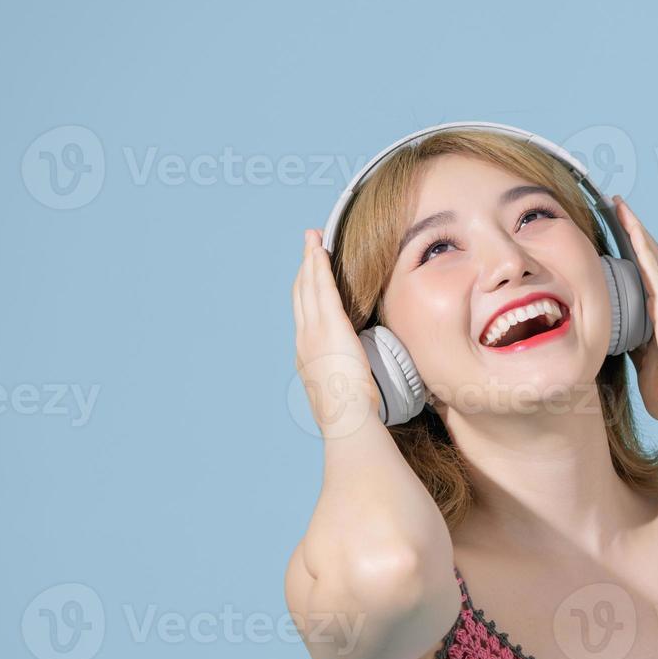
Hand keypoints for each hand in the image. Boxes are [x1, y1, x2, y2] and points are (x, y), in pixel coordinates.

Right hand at [292, 229, 379, 437]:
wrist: (346, 421)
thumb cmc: (350, 414)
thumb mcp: (343, 390)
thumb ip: (345, 375)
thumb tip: (356, 375)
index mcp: (307, 354)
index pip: (304, 313)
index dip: (305, 289)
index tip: (309, 271)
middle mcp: (304, 339)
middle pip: (301, 293)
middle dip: (304, 266)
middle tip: (308, 243)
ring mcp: (313, 332)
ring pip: (309, 286)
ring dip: (310, 259)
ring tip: (313, 238)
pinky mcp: (330, 327)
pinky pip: (323, 289)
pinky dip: (320, 267)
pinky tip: (321, 250)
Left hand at [611, 196, 657, 432]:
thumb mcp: (642, 365)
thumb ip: (631, 349)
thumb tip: (613, 345)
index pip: (643, 277)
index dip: (631, 253)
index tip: (616, 233)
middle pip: (648, 258)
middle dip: (633, 231)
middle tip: (617, 207)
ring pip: (650, 255)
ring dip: (635, 228)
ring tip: (619, 204)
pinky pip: (652, 267)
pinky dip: (640, 243)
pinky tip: (630, 224)